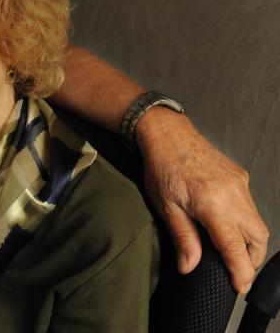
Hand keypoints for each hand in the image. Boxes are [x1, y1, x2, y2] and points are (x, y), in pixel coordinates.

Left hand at [136, 108, 268, 293]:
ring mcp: (239, 184)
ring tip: (230, 251)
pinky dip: (244, 221)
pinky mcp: (240, 176)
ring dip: (249, 241)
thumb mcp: (166, 207)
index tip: (239, 286)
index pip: (236, 248)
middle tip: (235, 271)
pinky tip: (227, 224)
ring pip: (258, 222)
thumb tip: (189, 266)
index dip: (240, 272)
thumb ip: (183, 238)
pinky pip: (250, 206)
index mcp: (212, 204)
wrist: (168, 134)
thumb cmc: (162, 166)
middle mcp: (232, 193)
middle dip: (251, 259)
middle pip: (257, 238)